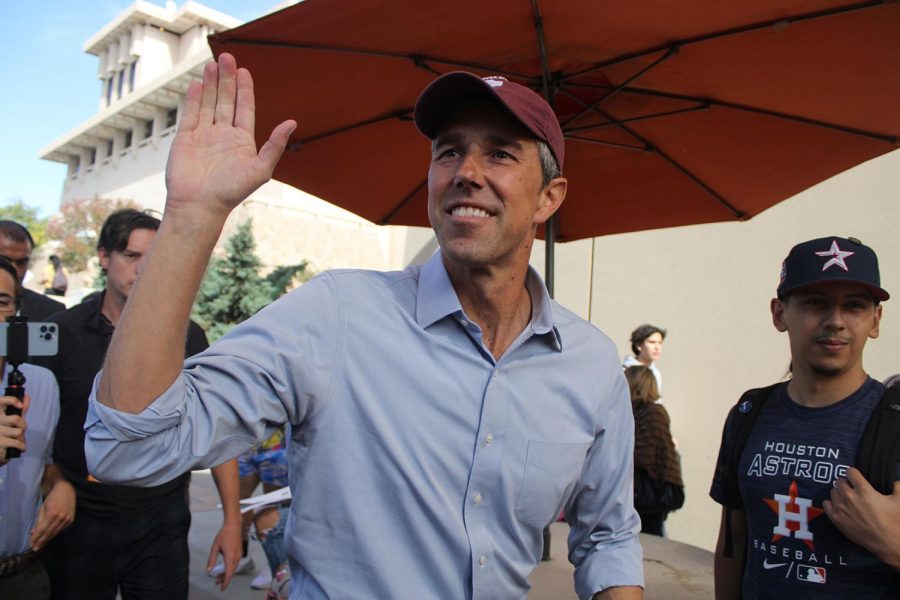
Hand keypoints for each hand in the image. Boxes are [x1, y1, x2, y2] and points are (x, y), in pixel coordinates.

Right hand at [0, 394, 28, 463]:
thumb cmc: (3, 434)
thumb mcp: (10, 420)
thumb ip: (19, 410)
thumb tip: (27, 397)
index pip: (1, 401)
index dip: (11, 400)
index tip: (20, 405)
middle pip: (16, 419)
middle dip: (23, 425)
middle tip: (20, 430)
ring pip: (18, 432)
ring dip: (21, 437)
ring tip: (16, 439)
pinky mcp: (0, 443)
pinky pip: (18, 443)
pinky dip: (22, 446)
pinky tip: (19, 447)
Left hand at [30, 478, 74, 549]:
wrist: (66, 490)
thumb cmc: (52, 498)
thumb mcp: (43, 508)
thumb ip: (39, 521)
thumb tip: (33, 533)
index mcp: (52, 513)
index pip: (43, 529)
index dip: (36, 537)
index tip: (31, 544)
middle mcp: (61, 517)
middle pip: (49, 533)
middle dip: (41, 541)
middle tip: (35, 548)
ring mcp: (67, 519)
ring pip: (55, 532)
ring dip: (47, 539)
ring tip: (40, 545)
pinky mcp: (71, 520)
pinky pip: (61, 529)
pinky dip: (54, 534)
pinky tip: (49, 537)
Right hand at [165, 52, 295, 219]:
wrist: (199, 206)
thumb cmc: (231, 192)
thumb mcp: (259, 170)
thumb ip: (274, 146)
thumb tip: (292, 122)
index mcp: (242, 141)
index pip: (244, 108)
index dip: (244, 89)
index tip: (244, 70)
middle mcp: (223, 136)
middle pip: (226, 101)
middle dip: (227, 79)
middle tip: (226, 57)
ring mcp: (204, 136)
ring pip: (208, 104)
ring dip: (211, 84)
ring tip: (212, 64)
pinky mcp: (185, 139)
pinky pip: (190, 114)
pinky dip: (194, 99)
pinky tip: (198, 84)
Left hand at [207, 517, 241, 589]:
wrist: (234, 525)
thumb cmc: (224, 535)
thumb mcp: (215, 547)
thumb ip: (212, 560)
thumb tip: (209, 570)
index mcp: (230, 557)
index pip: (228, 574)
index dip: (225, 583)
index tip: (221, 588)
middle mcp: (237, 557)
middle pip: (231, 573)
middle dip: (224, 579)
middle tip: (216, 582)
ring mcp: (239, 555)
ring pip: (234, 569)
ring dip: (227, 573)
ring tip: (219, 576)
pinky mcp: (240, 552)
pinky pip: (236, 564)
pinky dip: (230, 568)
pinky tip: (225, 568)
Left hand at [824, 467, 899, 568]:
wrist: (888, 543)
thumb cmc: (895, 522)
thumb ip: (897, 487)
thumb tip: (894, 483)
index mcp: (864, 490)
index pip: (850, 472)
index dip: (853, 474)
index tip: (855, 477)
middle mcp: (849, 497)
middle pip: (839, 481)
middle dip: (846, 483)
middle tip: (852, 488)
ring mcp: (841, 508)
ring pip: (832, 491)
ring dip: (839, 493)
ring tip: (847, 498)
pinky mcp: (836, 519)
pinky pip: (826, 504)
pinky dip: (831, 503)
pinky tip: (839, 506)